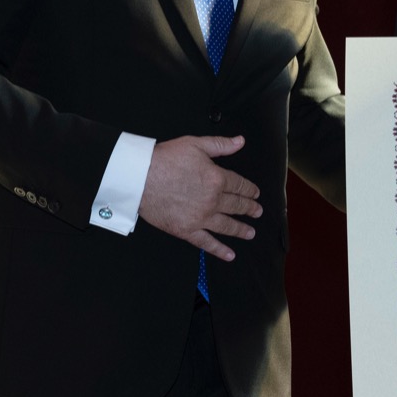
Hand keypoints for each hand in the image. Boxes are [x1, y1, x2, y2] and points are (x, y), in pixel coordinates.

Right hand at [139, 136, 261, 260]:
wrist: (140, 177)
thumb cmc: (164, 160)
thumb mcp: (195, 144)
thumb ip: (220, 145)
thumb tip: (239, 142)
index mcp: (217, 179)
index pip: (240, 185)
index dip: (250, 190)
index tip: (255, 193)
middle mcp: (212, 200)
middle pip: (237, 206)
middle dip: (250, 209)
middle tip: (257, 212)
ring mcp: (201, 217)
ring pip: (227, 226)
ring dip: (241, 230)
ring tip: (250, 232)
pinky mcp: (187, 230)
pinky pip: (207, 243)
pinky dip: (220, 250)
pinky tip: (229, 254)